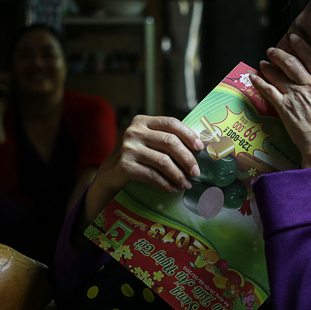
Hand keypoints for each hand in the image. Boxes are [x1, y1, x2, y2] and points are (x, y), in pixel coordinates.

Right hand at [0, 72, 12, 114]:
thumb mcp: (3, 102)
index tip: (10, 78)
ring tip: (10, 77)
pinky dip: (4, 88)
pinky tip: (8, 91)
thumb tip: (8, 92)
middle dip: (2, 75)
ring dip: (2, 77)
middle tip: (11, 74)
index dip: (2, 79)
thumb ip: (4, 97)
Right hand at [82, 115, 202, 226]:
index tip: (200, 148)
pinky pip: (152, 176)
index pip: (171, 123)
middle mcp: (134, 132)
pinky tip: (173, 188)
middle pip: (169, 142)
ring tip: (186, 184)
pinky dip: (166, 183)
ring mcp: (128, 148)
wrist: (110, 173)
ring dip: (178, 175)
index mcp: (142, 121)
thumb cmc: (136, 156)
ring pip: (163, 161)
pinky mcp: (125, 166)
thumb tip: (198, 147)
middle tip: (195, 171)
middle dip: (187, 158)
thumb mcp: (147, 140)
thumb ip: (165, 138)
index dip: (188, 134)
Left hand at [251, 34, 310, 168]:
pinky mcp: (283, 108)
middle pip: (292, 63)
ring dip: (269, 66)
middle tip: (273, 49)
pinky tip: (253, 76)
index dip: (302, 46)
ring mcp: (295, 95)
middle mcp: (310, 85)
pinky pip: (268, 90)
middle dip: (281, 54)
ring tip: (264, 60)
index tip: (294, 38)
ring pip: (278, 75)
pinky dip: (259, 82)